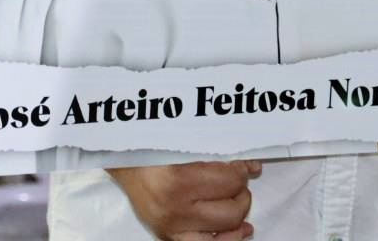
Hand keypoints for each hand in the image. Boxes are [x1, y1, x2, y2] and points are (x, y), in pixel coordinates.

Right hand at [106, 160, 260, 240]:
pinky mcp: (170, 237)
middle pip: (233, 210)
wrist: (125, 165)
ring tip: (234, 200)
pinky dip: (227, 239)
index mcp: (179, 181)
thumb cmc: (155, 149)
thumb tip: (253, 167)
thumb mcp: (187, 146)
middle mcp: (176, 211)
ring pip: (226, 230)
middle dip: (241, 193)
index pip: (230, 182)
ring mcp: (173, 229)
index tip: (243, 166)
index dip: (242, 172)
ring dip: (237, 214)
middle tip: (237, 181)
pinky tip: (238, 229)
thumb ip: (220, 157)